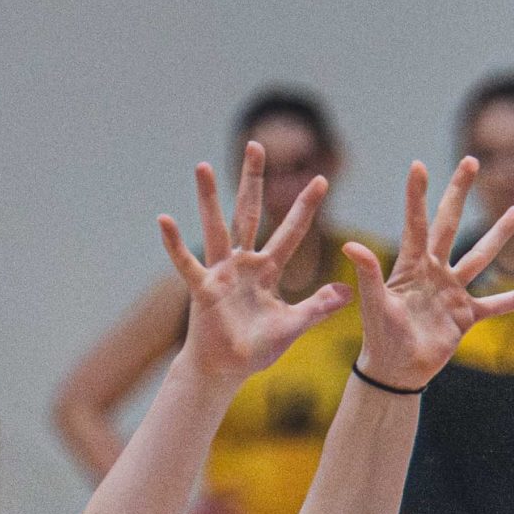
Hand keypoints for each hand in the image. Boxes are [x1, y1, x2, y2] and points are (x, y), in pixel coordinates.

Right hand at [158, 141, 349, 386]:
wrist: (227, 369)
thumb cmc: (257, 348)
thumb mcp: (293, 326)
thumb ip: (318, 308)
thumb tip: (348, 291)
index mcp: (268, 270)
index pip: (291, 232)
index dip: (305, 207)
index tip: (321, 179)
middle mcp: (244, 263)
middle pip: (249, 213)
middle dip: (253, 180)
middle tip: (256, 145)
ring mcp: (221, 273)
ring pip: (216, 228)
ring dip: (209, 199)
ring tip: (202, 166)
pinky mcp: (203, 289)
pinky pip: (186, 263)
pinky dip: (174, 244)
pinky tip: (165, 220)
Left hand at [346, 157, 513, 392]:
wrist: (396, 370)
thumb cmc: (379, 336)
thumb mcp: (374, 303)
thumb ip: (368, 273)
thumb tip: (351, 246)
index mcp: (410, 265)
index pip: (415, 223)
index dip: (417, 195)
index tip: (419, 165)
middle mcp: (434, 271)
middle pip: (450, 224)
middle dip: (460, 192)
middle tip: (471, 160)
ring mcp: (452, 292)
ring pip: (480, 258)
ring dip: (498, 235)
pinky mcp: (466, 316)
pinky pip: (495, 305)